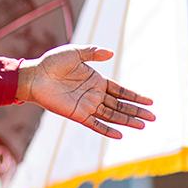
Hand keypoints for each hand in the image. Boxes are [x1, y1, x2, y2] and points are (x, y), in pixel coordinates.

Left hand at [18, 45, 154, 138]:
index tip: (150, 102)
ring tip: (143, 125)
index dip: (135, 96)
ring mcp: (86, 105)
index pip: (120, 91)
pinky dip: (107, 129)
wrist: (34, 75)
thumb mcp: (75, 53)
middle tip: (153, 118)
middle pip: (120, 105)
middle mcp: (94, 95)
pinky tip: (120, 134)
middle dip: (136, 111)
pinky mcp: (77, 114)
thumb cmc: (52, 63)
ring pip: (112, 115)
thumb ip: (93, 53)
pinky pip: (95, 124)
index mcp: (96, 81)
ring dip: (127, 120)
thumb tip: (111, 53)